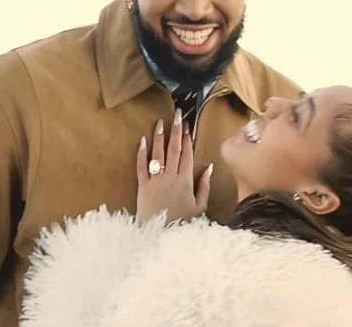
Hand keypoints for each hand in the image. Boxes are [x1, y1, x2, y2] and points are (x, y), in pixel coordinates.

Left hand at [136, 108, 212, 223]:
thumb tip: (210, 168)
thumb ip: (204, 186)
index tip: (188, 125)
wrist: (162, 237)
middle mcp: (170, 177)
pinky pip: (141, 167)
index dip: (187, 139)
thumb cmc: (183, 224)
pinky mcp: (142, 187)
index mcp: (186, 181)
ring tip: (160, 122)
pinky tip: (142, 140)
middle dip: (176, 130)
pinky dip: (141, 153)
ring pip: (157, 155)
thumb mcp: (200, 207)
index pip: (187, 155)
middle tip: (177, 114)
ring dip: (159, 137)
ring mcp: (155, 181)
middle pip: (174, 150)